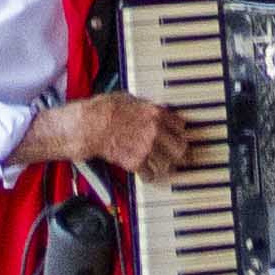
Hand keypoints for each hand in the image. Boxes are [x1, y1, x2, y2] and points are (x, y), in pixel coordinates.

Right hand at [21, 94, 196, 177]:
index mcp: (156, 113)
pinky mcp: (136, 162)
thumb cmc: (104, 109)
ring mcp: (147, 148)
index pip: (181, 125)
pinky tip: (148, 174)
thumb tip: (150, 108)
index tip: (180, 136)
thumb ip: (145, 107)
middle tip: (184, 158)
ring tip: (167, 169)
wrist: (90, 125)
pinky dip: (149, 176)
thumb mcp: (129, 99)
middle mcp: (155, 131)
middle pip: (181, 148)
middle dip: (183, 154)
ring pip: (168, 164)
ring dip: (167, 167)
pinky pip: (150, 174)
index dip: (181, 132)